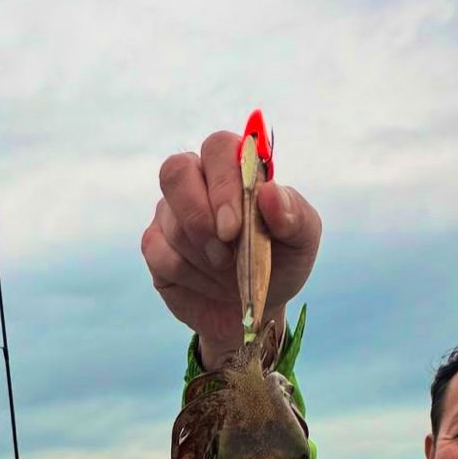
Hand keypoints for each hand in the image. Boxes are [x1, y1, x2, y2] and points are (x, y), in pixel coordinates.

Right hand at [142, 131, 322, 369]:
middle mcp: (198, 181)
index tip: (235, 228)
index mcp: (236, 169)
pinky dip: (188, 274)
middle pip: (177, 170)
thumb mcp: (302, 243)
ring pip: (171, 220)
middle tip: (224, 252)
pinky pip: (158, 251)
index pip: (218, 148)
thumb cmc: (280, 265)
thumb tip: (269, 193)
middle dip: (199, 216)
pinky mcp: (155, 245)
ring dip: (202, 256)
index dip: (222, 184)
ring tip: (227, 272)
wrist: (253, 310)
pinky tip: (207, 282)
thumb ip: (294, 215)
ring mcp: (171, 212)